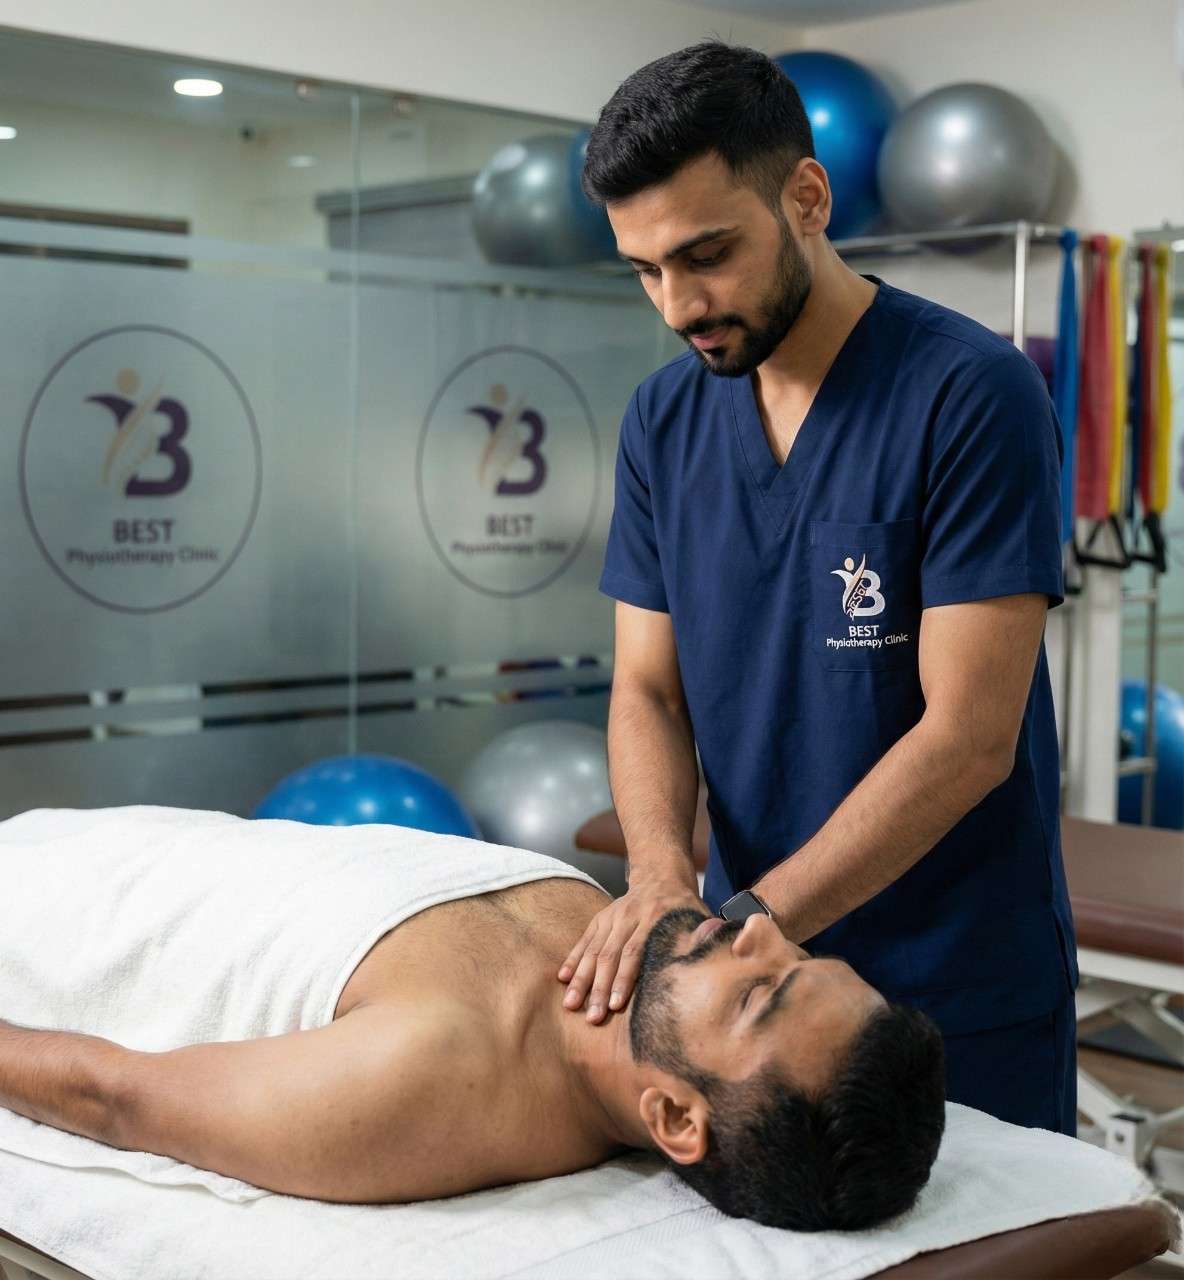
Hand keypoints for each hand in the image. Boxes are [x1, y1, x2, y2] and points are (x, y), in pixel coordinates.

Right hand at [557, 876, 706, 1023]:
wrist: (661, 876)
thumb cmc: (686, 909)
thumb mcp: (700, 918)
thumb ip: (704, 938)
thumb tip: (718, 956)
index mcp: (655, 919)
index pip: (636, 952)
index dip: (625, 980)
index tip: (617, 1006)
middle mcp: (629, 916)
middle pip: (610, 955)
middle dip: (599, 988)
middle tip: (592, 1017)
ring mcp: (612, 916)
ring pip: (593, 950)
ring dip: (581, 979)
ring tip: (571, 1005)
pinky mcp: (601, 917)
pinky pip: (584, 940)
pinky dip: (573, 959)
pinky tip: (563, 978)